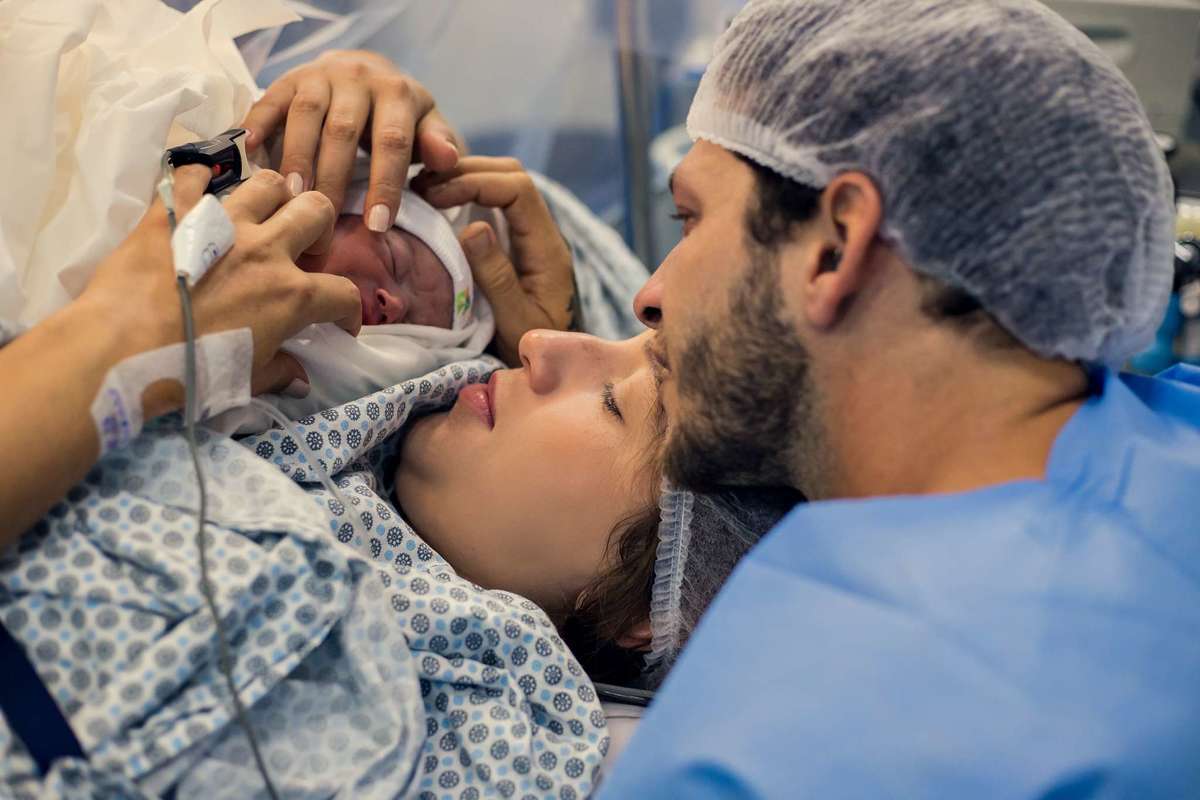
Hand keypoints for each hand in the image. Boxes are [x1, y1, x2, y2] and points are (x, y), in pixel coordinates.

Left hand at [83, 166, 360, 411]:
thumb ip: (280, 372)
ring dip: (273, 197)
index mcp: (291, 295)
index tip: (337, 324)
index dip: (348, 311)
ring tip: (260, 218)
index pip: (343, 294)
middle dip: (319, 229)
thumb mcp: (245, 380)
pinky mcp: (175, 212)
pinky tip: (198, 193)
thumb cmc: (191, 372)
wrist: (122, 348)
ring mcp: (220, 223)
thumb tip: (299, 378)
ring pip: (266, 182)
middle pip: (316, 210)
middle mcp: (266, 248)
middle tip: (301, 251)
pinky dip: (198, 179)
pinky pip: (192, 174)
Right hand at [242, 50, 460, 252]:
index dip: (385, 184)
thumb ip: (438, 143)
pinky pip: (269, 100)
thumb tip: (448, 158)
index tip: (377, 226)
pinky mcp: (287, 78)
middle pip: (342, 132)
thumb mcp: (427, 126)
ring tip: (290, 197)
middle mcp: (357, 79)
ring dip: (295, 157)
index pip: (392, 142)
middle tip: (323, 222)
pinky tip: (249, 154)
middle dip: (333, 179)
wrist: (363, 71)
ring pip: (305, 116)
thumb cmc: (398, 115)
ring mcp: (319, 76)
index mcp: (396, 94)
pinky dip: (257, 125)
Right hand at [413, 157, 575, 365]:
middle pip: (511, 176)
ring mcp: (531, 236)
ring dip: (465, 179)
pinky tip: (438, 206)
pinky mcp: (518, 244)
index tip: (434, 197)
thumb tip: (473, 226)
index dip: (474, 181)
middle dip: (466, 171)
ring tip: (424, 192)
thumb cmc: (535, 349)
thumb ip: (497, 277)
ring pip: (503, 184)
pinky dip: (466, 195)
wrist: (555, 366)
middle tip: (421, 187)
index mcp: (547, 248)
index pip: (518, 189)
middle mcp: (543, 234)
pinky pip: (496, 204)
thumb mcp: (515, 321)